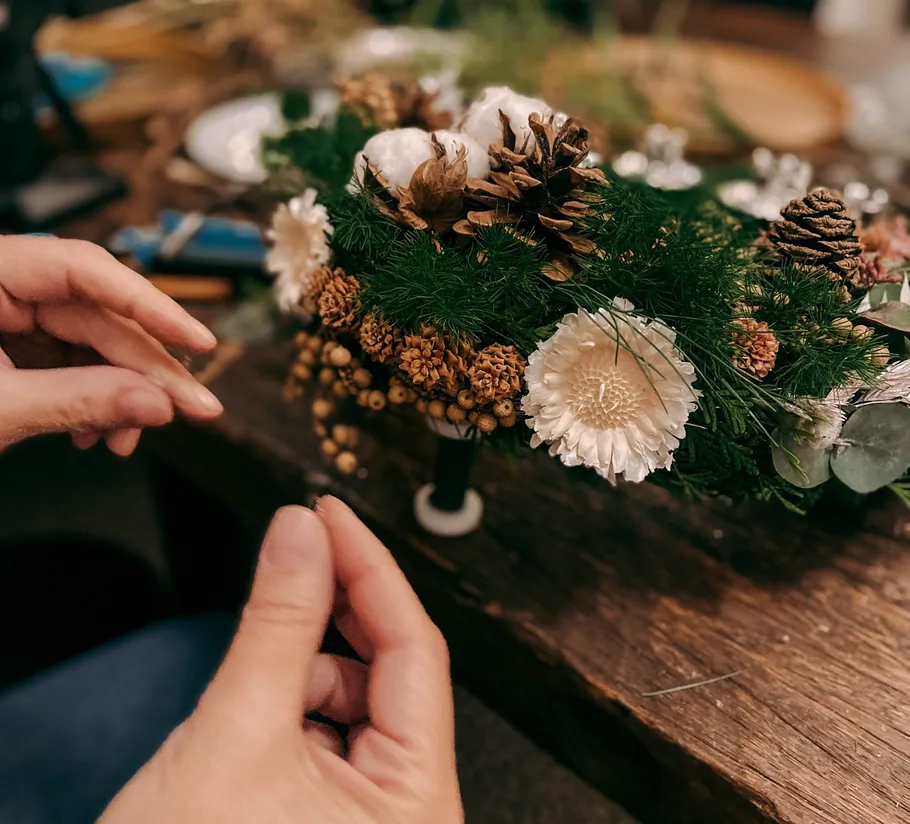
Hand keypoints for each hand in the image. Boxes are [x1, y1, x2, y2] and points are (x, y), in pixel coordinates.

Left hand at [0, 235, 220, 454]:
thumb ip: (77, 401)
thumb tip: (159, 405)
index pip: (83, 268)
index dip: (148, 305)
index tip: (198, 341)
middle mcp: (2, 284)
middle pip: (98, 315)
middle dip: (145, 371)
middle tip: (194, 406)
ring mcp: (8, 315)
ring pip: (93, 343)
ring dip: (121, 394)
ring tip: (129, 437)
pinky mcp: (15, 345)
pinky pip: (72, 362)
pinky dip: (94, 398)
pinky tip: (100, 430)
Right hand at [99, 497, 462, 823]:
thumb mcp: (235, 732)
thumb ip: (275, 623)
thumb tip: (300, 533)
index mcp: (416, 802)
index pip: (415, 649)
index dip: (371, 568)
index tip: (332, 513)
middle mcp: (409, 809)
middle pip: (390, 670)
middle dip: (336, 613)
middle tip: (296, 554)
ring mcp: (374, 813)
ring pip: (355, 696)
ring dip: (306, 666)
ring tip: (256, 681)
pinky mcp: (336, 811)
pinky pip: (330, 727)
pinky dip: (295, 700)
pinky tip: (260, 710)